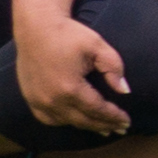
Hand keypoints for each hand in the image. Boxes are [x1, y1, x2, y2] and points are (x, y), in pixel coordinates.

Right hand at [16, 13, 134, 135]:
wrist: (36, 28)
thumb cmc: (69, 34)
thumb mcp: (98, 46)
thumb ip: (114, 69)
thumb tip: (124, 91)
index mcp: (70, 88)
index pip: (97, 110)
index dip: (114, 117)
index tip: (128, 121)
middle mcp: (52, 100)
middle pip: (83, 120)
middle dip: (104, 125)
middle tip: (121, 129)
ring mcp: (38, 101)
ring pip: (66, 121)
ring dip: (86, 126)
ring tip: (103, 128)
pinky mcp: (30, 98)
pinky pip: (48, 118)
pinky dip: (64, 121)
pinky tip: (75, 120)